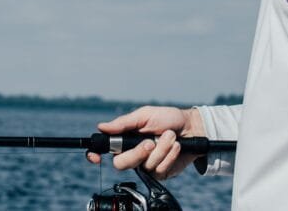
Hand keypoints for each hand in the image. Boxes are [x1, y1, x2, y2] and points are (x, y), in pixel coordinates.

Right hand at [86, 106, 205, 179]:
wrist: (192, 128)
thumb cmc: (167, 118)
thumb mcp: (145, 115)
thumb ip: (123, 123)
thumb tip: (101, 126)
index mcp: (125, 138)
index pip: (105, 149)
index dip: (96, 154)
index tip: (96, 157)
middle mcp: (133, 153)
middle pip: (121, 163)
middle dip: (137, 153)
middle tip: (150, 142)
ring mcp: (146, 165)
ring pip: (144, 165)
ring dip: (161, 149)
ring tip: (170, 136)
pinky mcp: (160, 173)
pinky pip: (159, 170)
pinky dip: (169, 156)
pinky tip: (176, 147)